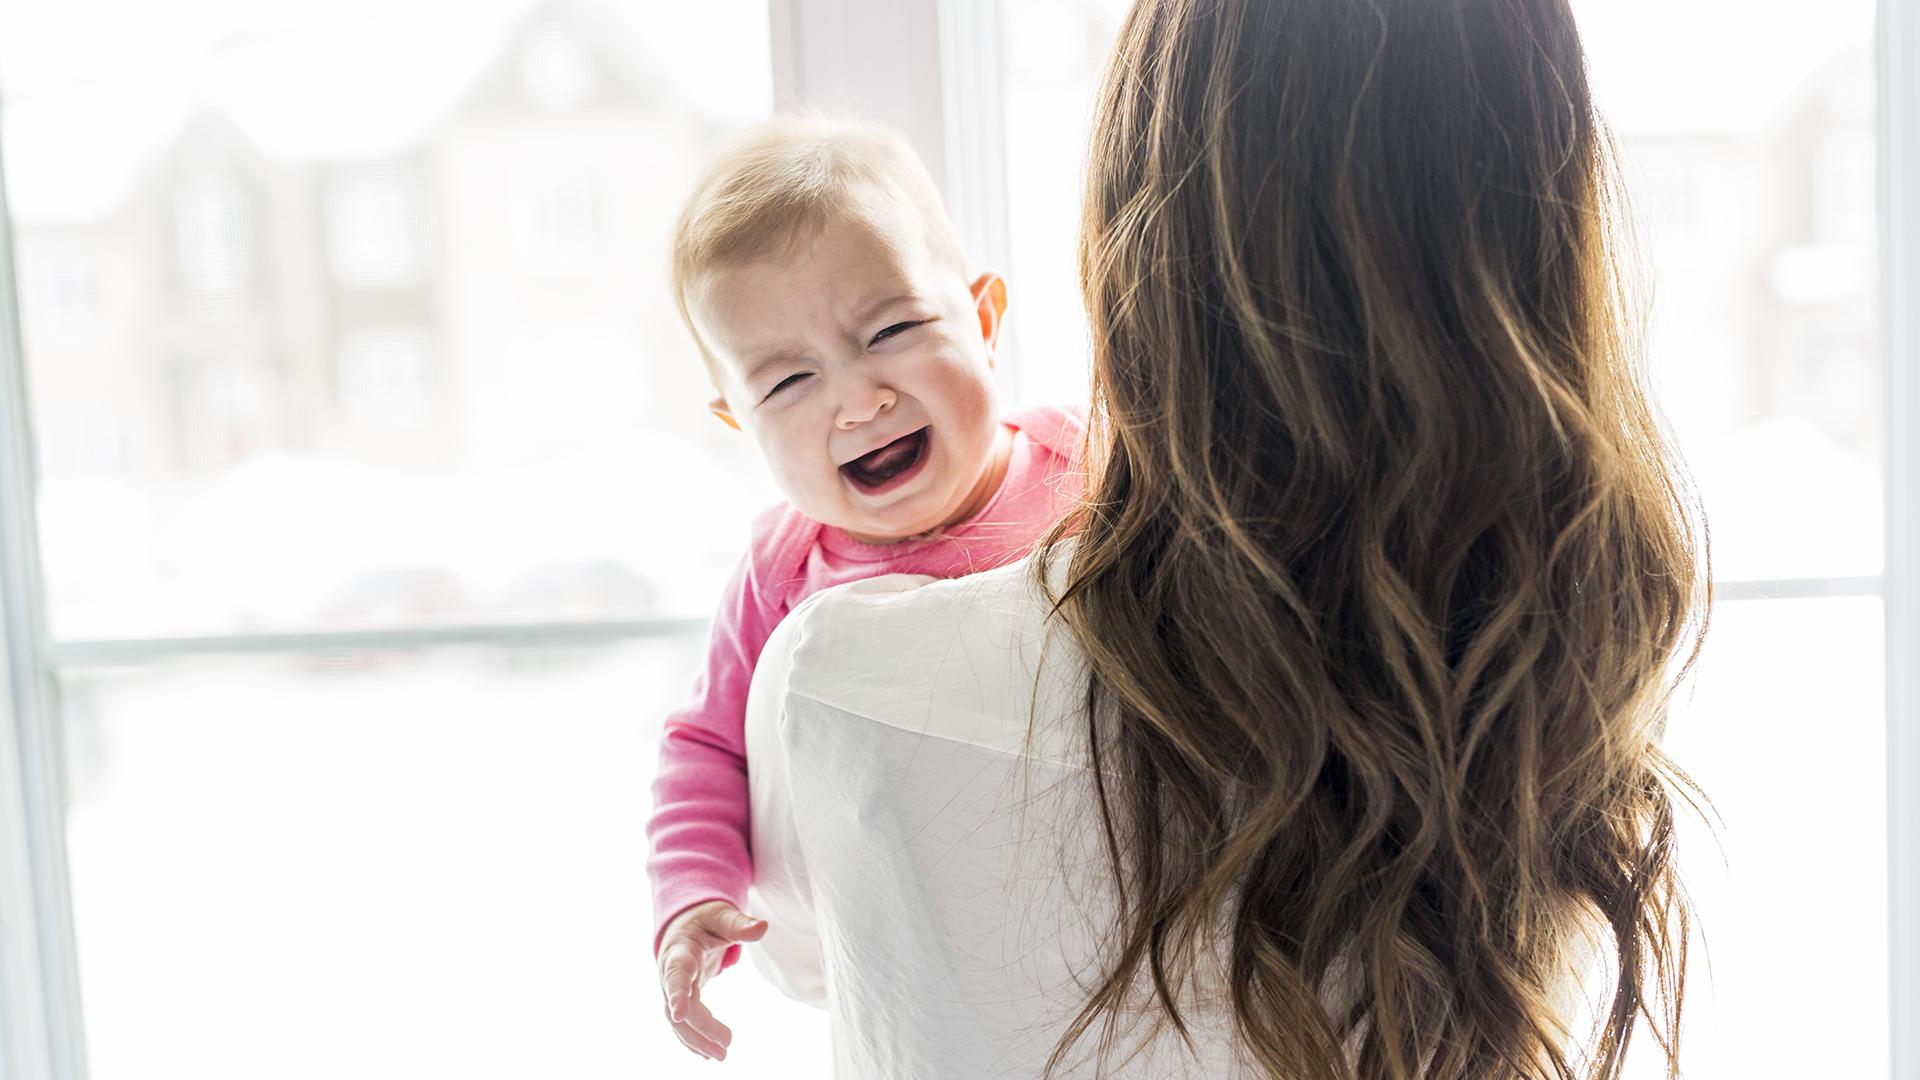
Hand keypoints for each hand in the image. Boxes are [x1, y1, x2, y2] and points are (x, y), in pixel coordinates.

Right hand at [657, 900, 769, 1060]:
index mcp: (680, 950)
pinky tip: (708, 1053)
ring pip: (678, 1020)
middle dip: (699, 1027)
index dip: (676, 993)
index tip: (679, 1013)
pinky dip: (694, 1039)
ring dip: (697, 1040)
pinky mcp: (681, 997)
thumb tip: (763, 927)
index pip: (676, 973)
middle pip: (679, 1005)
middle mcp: (671, 973)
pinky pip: (683, 1022)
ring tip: (720, 1055)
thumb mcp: (721, 915)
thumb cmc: (704, 918)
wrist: (684, 923)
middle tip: (727, 1044)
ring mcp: (673, 988)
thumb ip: (739, 923)